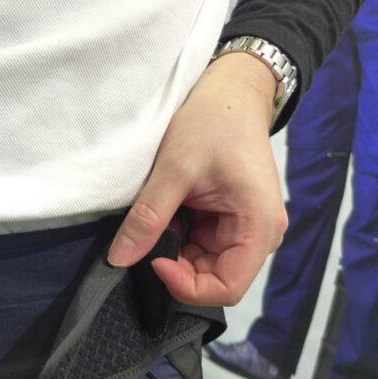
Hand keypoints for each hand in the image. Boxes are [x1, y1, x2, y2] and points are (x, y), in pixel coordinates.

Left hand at [107, 52, 287, 306]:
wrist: (231, 90)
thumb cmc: (212, 122)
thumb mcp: (175, 168)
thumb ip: (148, 217)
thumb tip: (118, 260)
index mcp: (259, 225)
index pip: (227, 288)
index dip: (186, 285)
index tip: (153, 259)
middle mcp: (258, 235)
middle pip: (214, 280)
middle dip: (176, 268)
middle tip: (146, 238)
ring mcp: (243, 229)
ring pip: (202, 265)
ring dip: (174, 252)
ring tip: (156, 220)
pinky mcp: (227, 222)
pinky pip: (198, 246)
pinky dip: (176, 238)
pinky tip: (165, 214)